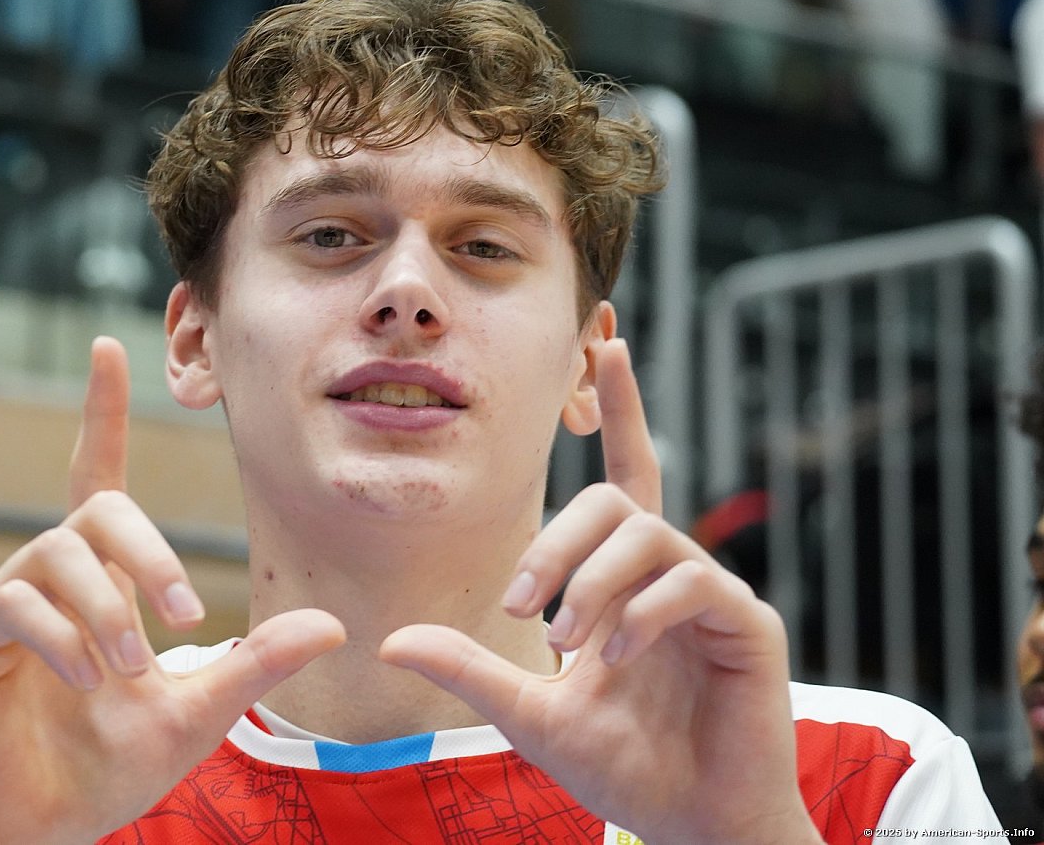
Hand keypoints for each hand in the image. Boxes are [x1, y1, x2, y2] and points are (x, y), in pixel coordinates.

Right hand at [0, 337, 344, 844]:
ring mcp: (3, 605)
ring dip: (106, 608)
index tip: (108, 348)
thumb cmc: (105, 769)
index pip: (99, 478)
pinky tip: (90, 681)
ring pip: (57, 552)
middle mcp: (50, 578)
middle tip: (186, 615)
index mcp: (100, 584)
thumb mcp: (196, 713)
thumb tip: (333, 624)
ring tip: (129, 669)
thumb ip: (254, 665)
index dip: (104, 415)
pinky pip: (12, 603)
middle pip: (96, 510)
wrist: (38, 834)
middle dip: (150, 551)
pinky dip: (60, 636)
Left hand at [382, 339, 819, 844]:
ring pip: (646, 535)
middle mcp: (670, 571)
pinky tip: (618, 657)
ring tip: (566, 644)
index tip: (610, 342)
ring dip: (593, 584)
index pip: (624, 476)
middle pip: (613, 503)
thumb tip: (389, 641)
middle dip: (555, 545)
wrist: (692, 826)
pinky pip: (693, 583)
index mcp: (625, 579)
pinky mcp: (748, 626)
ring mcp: (713, 595)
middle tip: (520, 610)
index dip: (621, 409)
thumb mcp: (529, 713)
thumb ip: (469, 669)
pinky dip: (644, 613)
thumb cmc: (624, 765)